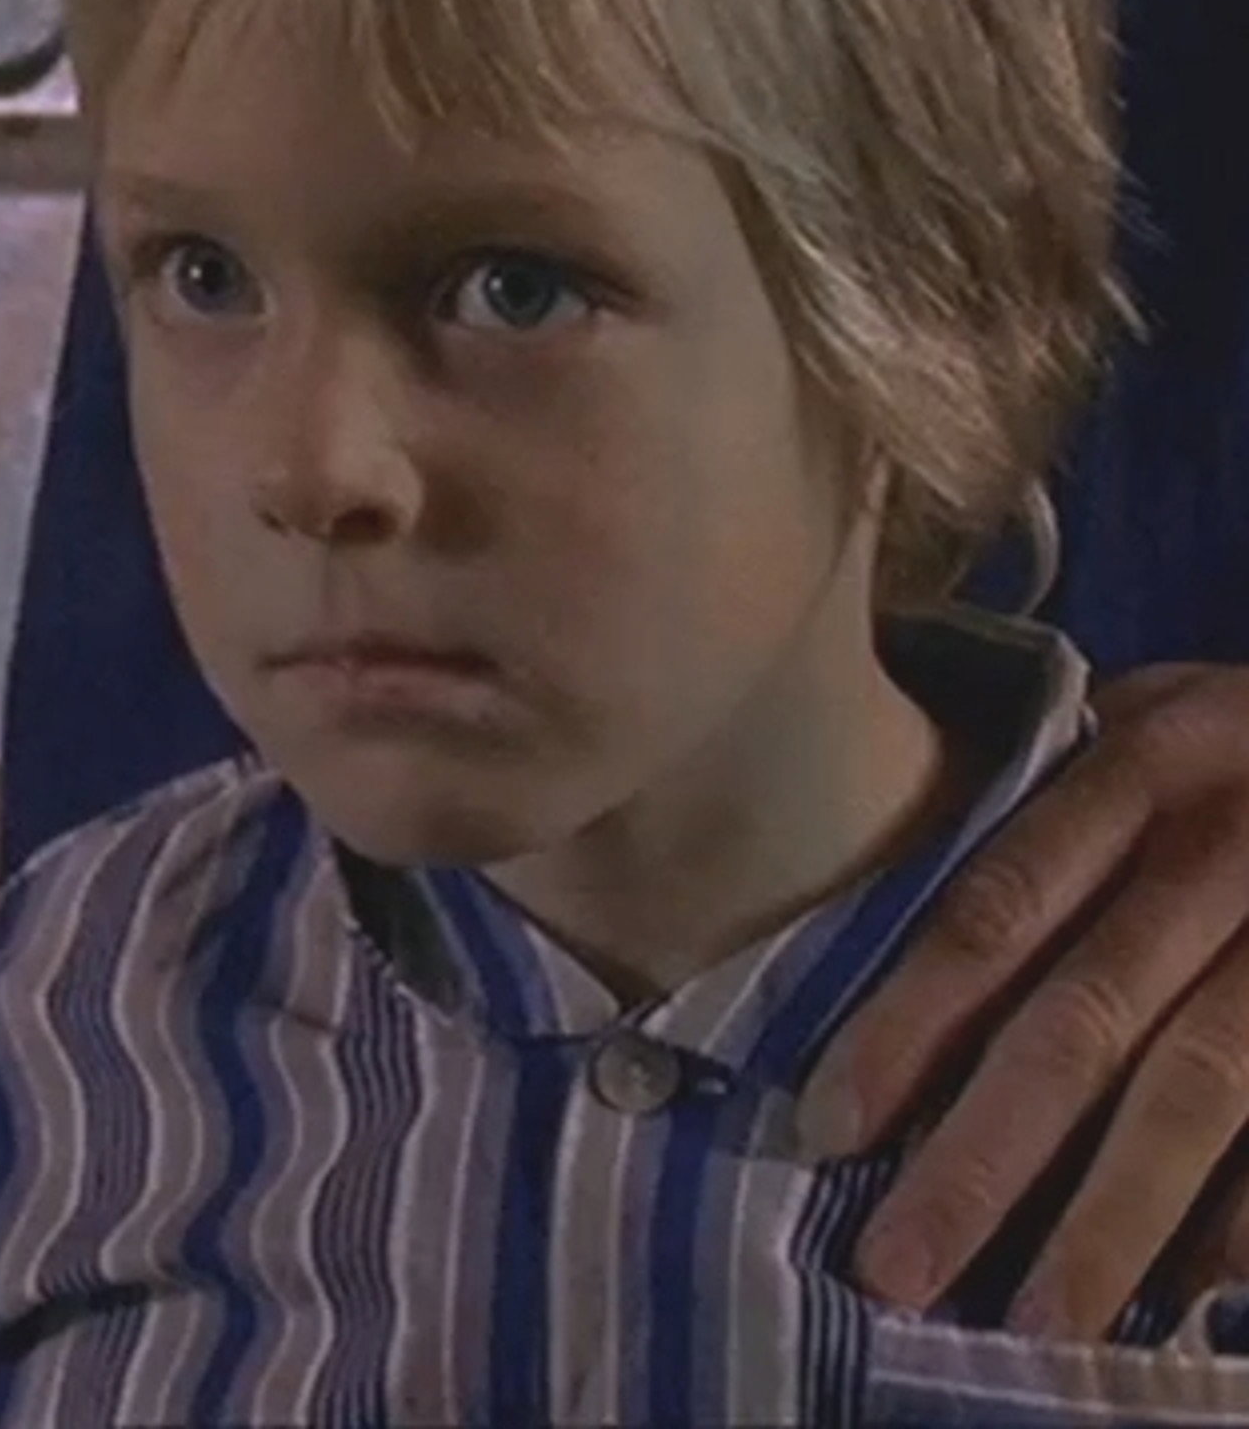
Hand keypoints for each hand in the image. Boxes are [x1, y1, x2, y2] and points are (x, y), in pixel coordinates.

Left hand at [795, 663, 1248, 1339]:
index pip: (1001, 902)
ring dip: (1112, 1217)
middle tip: (898, 1263)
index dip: (912, 1020)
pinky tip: (1186, 1295)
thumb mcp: (1151, 715)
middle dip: (987, 1152)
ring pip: (1198, 1088)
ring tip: (1037, 1322)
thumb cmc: (1242, 740)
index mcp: (1146, 763)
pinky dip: (1246, 1215)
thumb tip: (878, 912)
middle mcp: (1223, 847)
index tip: (830, 1126)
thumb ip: (1042, 794)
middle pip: (1086, 1016)